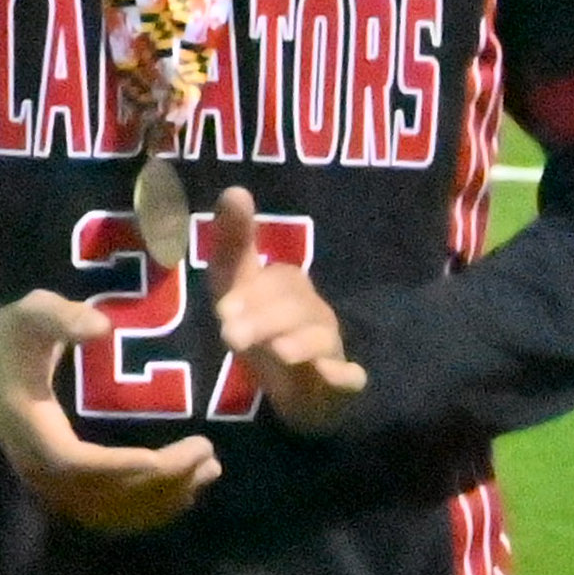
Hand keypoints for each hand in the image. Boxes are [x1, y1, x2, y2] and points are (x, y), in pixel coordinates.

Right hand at [0, 290, 220, 532]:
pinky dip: (147, 510)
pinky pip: (108, 512)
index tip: (168, 455)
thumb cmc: (11, 341)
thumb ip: (60, 316)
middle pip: (101, 494)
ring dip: (162, 498)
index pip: (75, 464)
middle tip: (207, 456)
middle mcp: (37, 467)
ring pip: (109, 509)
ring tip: (207, 471)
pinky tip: (182, 494)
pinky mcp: (63, 488)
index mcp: (29, 429)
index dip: (122, 467)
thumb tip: (101, 327)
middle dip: (159, 482)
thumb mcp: (29, 315)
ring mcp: (49, 483)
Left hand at [209, 186, 366, 429]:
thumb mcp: (235, 286)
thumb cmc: (258, 324)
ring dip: (298, 344)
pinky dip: (343, 375)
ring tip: (277, 352)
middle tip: (229, 334)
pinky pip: (349, 376)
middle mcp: (313, 311)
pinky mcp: (341, 380)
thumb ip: (233, 244)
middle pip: (295, 307)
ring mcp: (329, 345)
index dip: (252, 291)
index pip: (276, 279)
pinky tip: (332, 375)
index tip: (224, 305)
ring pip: (320, 338)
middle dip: (262, 319)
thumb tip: (236, 189)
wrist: (292, 385)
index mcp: (288, 287)